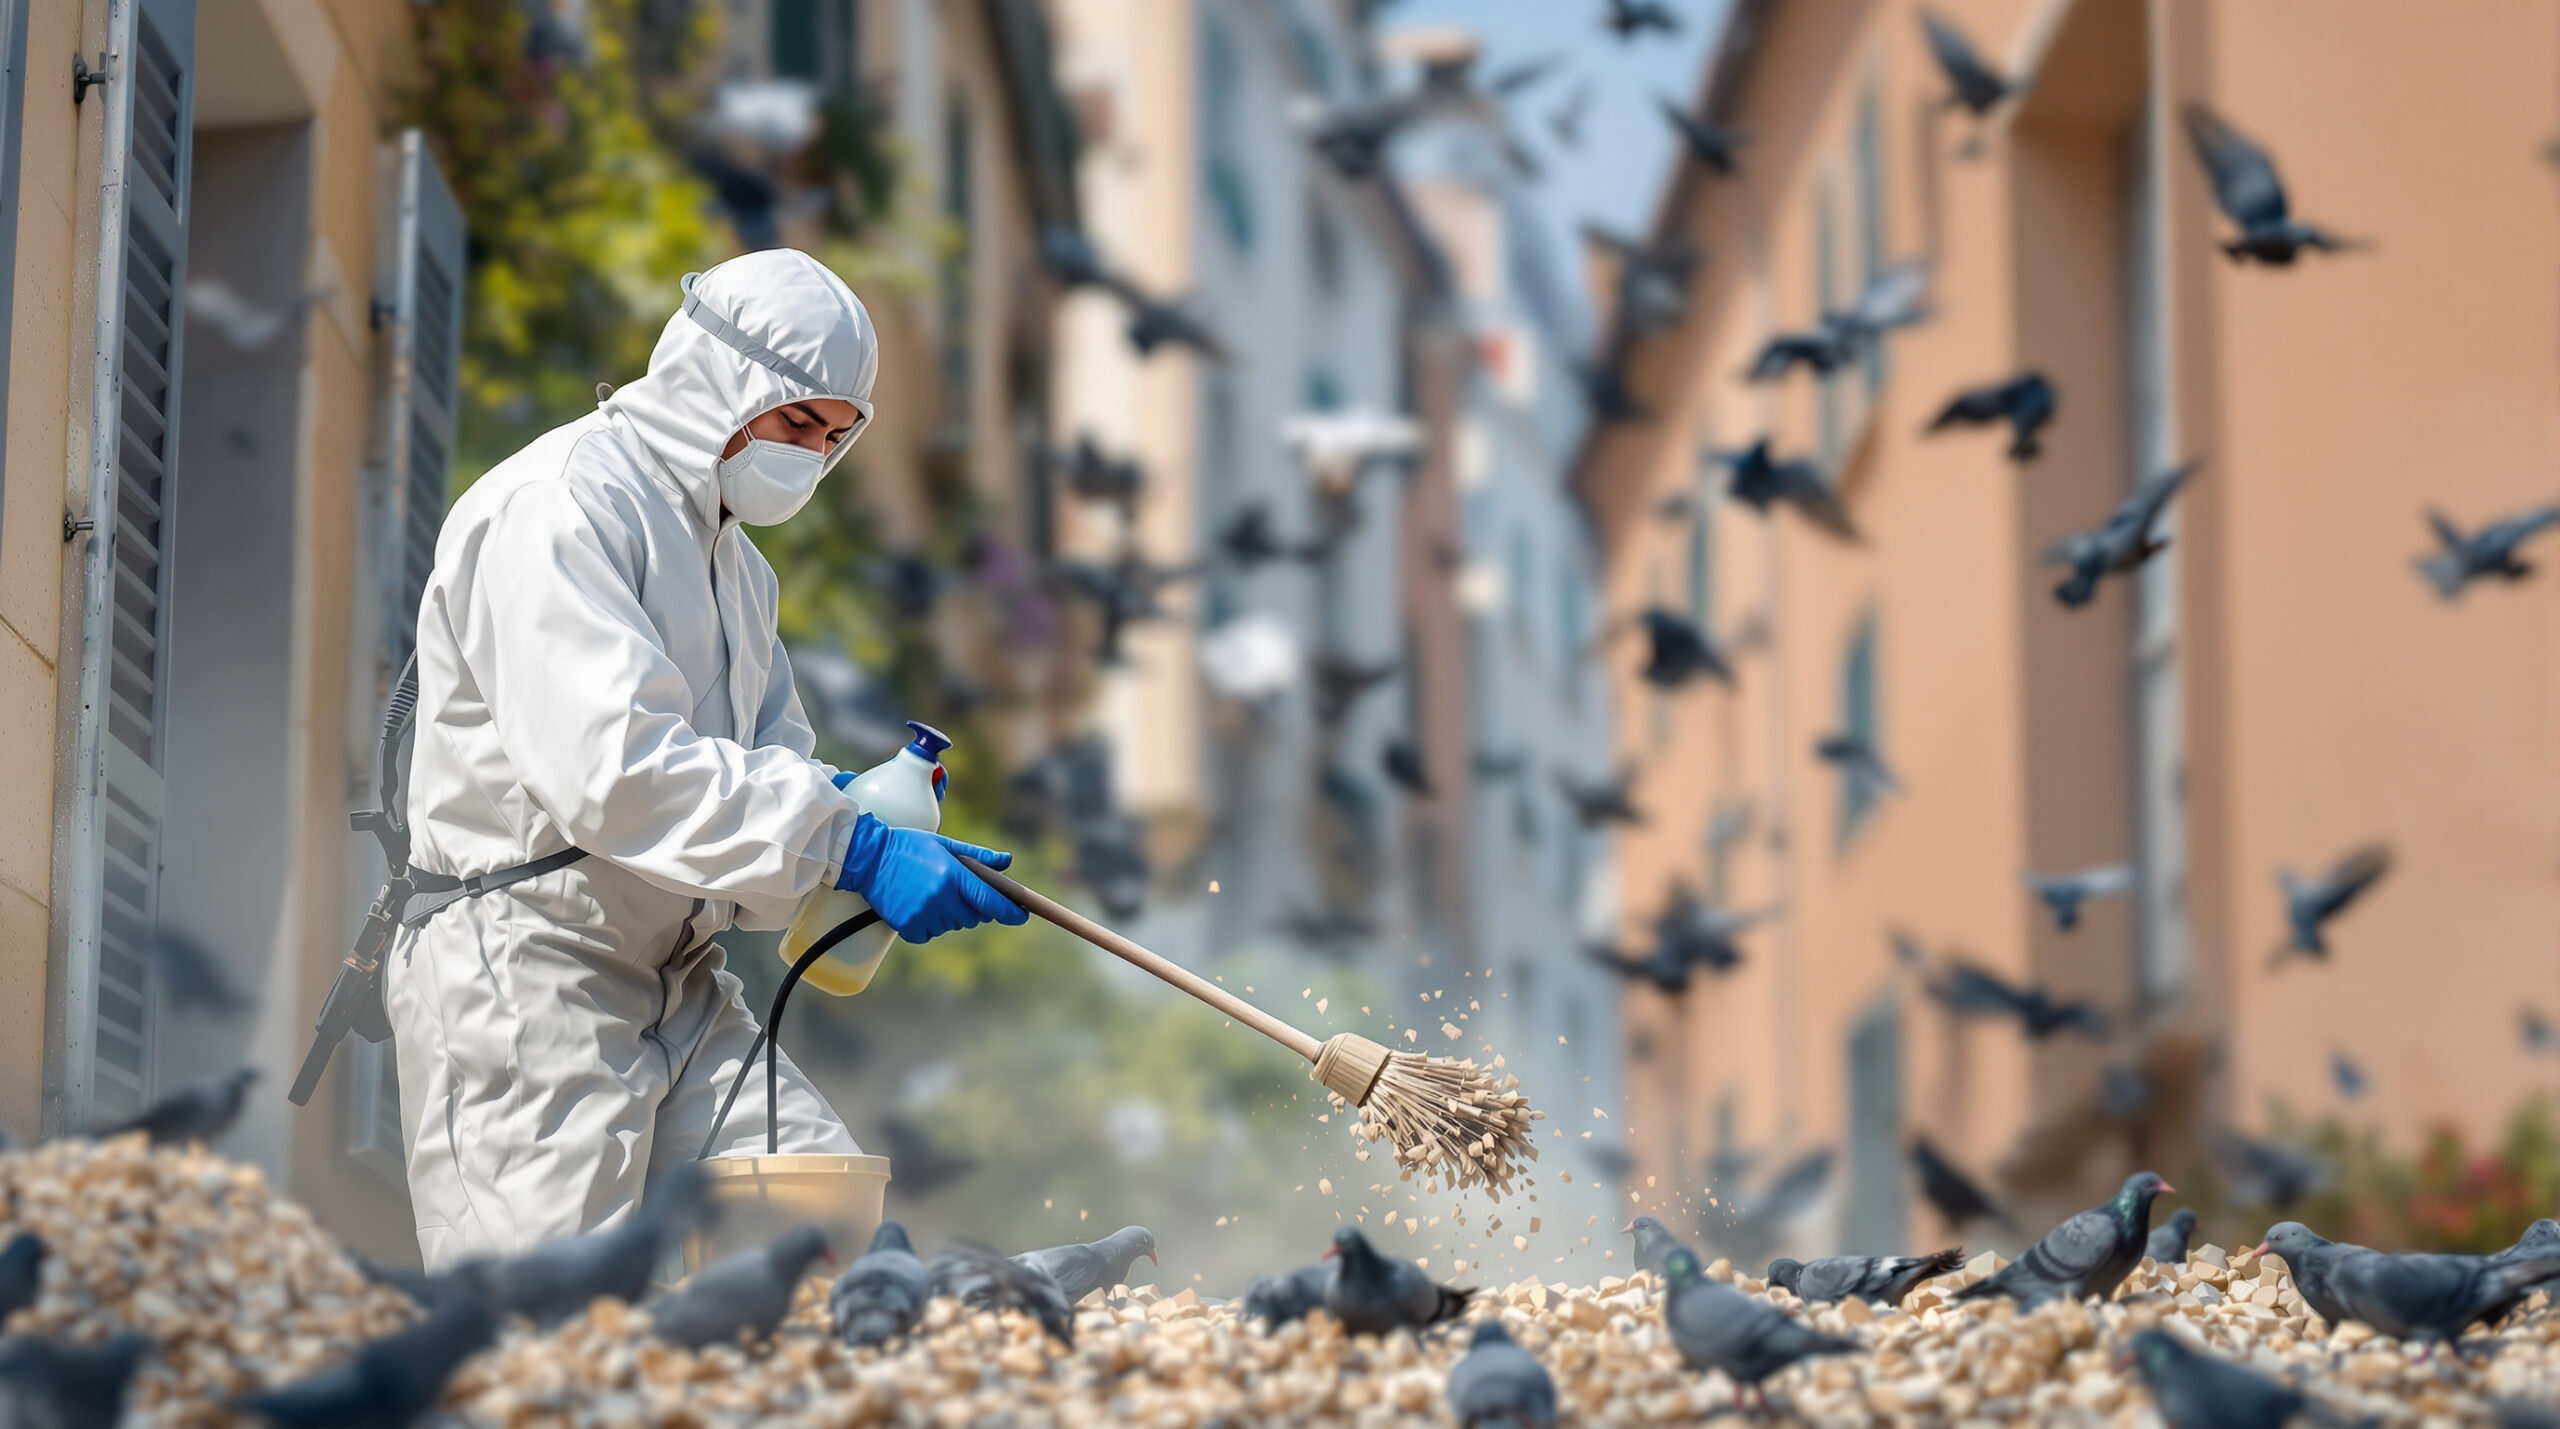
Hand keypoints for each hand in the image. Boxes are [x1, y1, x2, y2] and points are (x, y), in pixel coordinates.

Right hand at [834, 815, 1026, 941]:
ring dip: (949, 915)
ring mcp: (924, 914)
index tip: (1022, 915)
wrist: (868, 858)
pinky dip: (929, 925)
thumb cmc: (910, 847)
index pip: (990, 901)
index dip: (1010, 911)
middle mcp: (941, 897)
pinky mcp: (908, 927)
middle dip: (973, 907)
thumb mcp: (946, 845)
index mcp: (953, 875)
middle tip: (956, 890)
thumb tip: (1007, 861)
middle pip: (974, 917)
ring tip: (930, 893)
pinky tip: (918, 905)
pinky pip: (930, 934)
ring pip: (952, 925)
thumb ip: (978, 856)